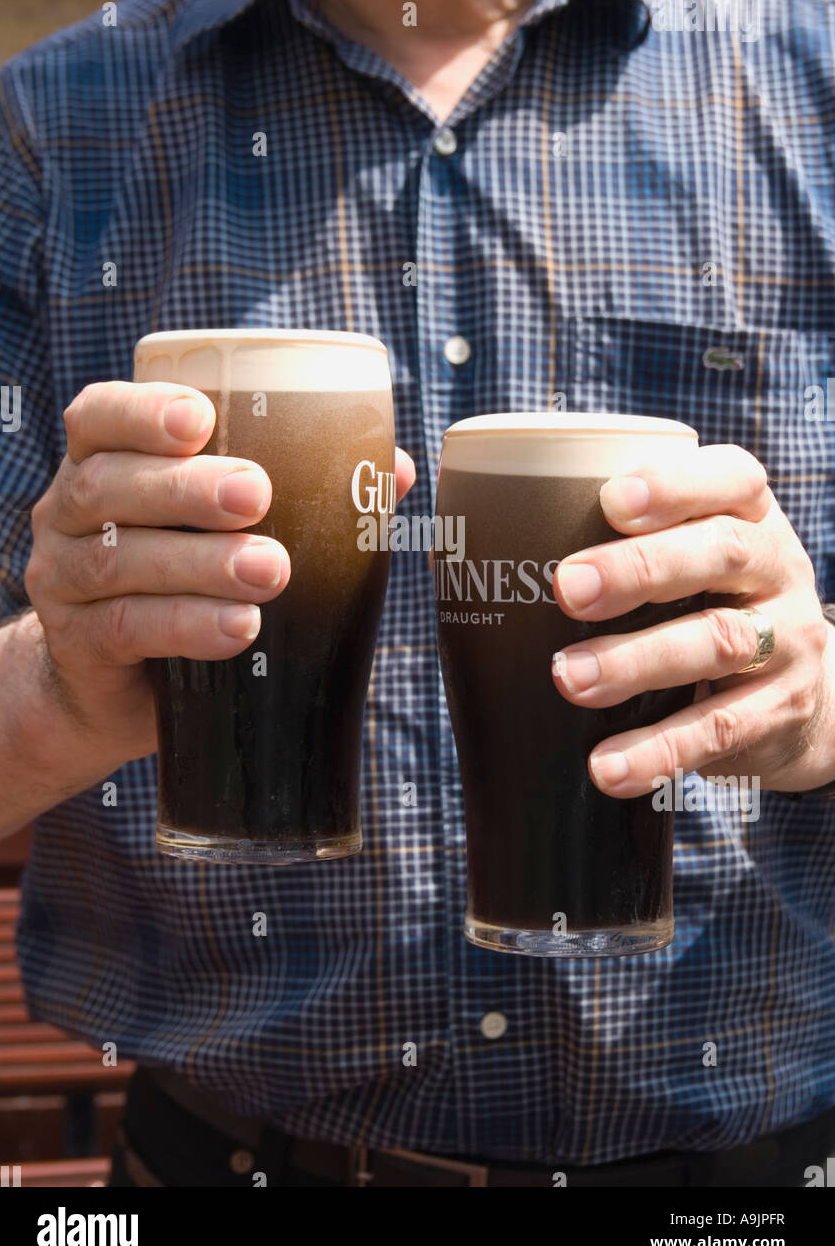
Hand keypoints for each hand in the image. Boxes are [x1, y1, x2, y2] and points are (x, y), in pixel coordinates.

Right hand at [25, 380, 414, 758]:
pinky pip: (125, 629)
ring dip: (199, 563)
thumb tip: (394, 469)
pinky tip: (238, 629)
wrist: (114, 686)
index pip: (99, 417)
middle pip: (110, 486)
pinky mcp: (76, 645)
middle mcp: (65, 513)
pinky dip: (186, 625)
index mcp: (102, 464)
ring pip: (118, 561)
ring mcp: (61, 581)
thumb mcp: (221, 529)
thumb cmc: (184, 579)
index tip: (201, 418)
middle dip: (186, 488)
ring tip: (270, 572)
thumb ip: (299, 490)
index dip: (141, 411)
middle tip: (257, 495)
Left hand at [550, 445, 834, 797]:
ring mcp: (786, 639)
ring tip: (570, 680)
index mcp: (746, 513)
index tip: (610, 500)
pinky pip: (720, 730)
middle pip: (721, 551)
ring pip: (719, 640)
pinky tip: (607, 767)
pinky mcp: (780, 711)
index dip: (674, 484)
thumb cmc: (699, 604)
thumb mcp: (678, 564)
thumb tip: (449, 553)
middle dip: (641, 568)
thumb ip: (597, 545)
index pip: (729, 478)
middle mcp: (776, 566)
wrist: (797, 696)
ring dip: (637, 661)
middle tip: (567, 591)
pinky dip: (659, 750)